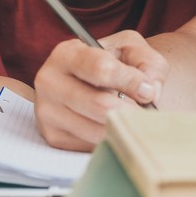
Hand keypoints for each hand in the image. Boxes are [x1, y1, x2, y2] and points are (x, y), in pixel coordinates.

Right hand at [33, 30, 166, 150]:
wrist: (101, 83)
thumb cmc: (118, 64)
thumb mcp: (134, 50)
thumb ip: (147, 65)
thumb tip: (147, 92)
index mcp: (66, 54)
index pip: (101, 70)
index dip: (130, 81)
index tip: (147, 89)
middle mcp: (49, 81)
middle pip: (99, 105)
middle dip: (130, 110)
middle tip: (144, 110)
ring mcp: (47, 111)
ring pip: (96, 130)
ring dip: (122, 127)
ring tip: (131, 117)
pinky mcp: (53, 136)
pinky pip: (90, 146)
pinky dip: (110, 138)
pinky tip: (114, 126)